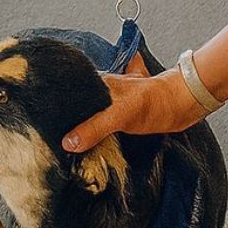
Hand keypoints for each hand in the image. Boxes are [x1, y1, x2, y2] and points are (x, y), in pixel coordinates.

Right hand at [62, 66, 209, 152]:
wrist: (185, 104)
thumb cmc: (154, 103)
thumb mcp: (120, 115)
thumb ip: (94, 128)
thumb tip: (67, 143)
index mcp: (99, 84)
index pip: (70, 91)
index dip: (56, 102)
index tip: (42, 116)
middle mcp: (104, 91)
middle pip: (80, 103)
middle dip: (67, 114)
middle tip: (50, 133)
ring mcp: (115, 102)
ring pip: (91, 111)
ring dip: (81, 123)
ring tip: (64, 139)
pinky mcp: (125, 113)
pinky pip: (104, 121)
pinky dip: (96, 131)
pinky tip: (89, 141)